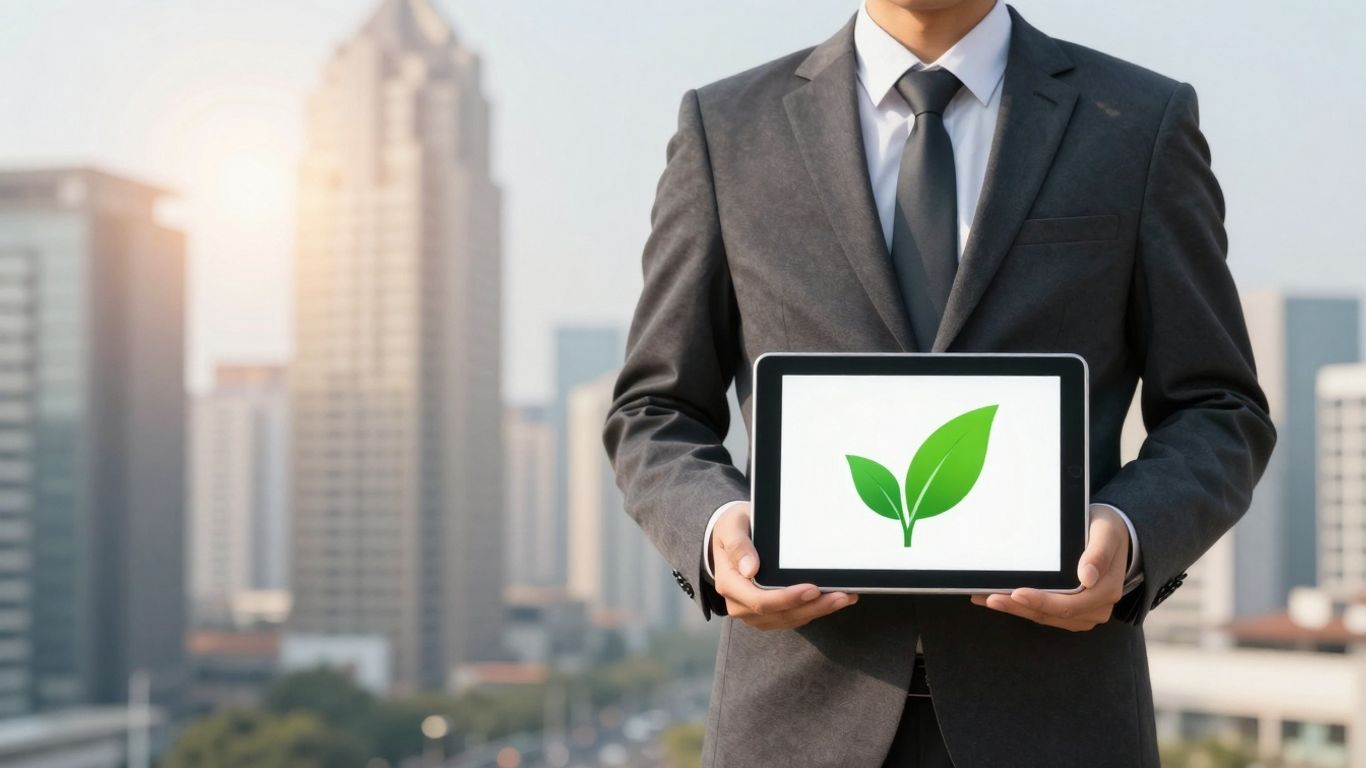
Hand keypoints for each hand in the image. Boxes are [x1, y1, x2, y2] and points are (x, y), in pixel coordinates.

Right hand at [711, 502, 857, 629]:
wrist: (732, 535)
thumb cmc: (734, 528)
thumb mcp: (731, 527)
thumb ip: (738, 545)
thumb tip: (750, 569)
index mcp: (730, 584)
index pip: (759, 600)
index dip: (787, 598)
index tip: (812, 589)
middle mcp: (740, 604)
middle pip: (779, 614)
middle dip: (812, 607)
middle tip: (840, 595)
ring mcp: (755, 612)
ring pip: (790, 619)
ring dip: (819, 610)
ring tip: (844, 597)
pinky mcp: (769, 612)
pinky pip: (793, 616)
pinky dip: (815, 610)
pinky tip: (835, 599)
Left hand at [970, 505, 1129, 631]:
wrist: (1114, 536)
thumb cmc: (1107, 531)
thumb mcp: (1106, 534)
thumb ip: (1098, 554)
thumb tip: (1087, 578)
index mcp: (1105, 591)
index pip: (1070, 604)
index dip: (1042, 601)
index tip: (1017, 593)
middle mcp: (1095, 608)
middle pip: (1052, 614)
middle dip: (1018, 607)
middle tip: (989, 597)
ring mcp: (1082, 613)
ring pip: (1044, 616)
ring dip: (1014, 609)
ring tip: (984, 598)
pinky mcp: (1069, 612)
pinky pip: (1042, 612)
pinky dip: (1020, 606)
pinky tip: (997, 597)